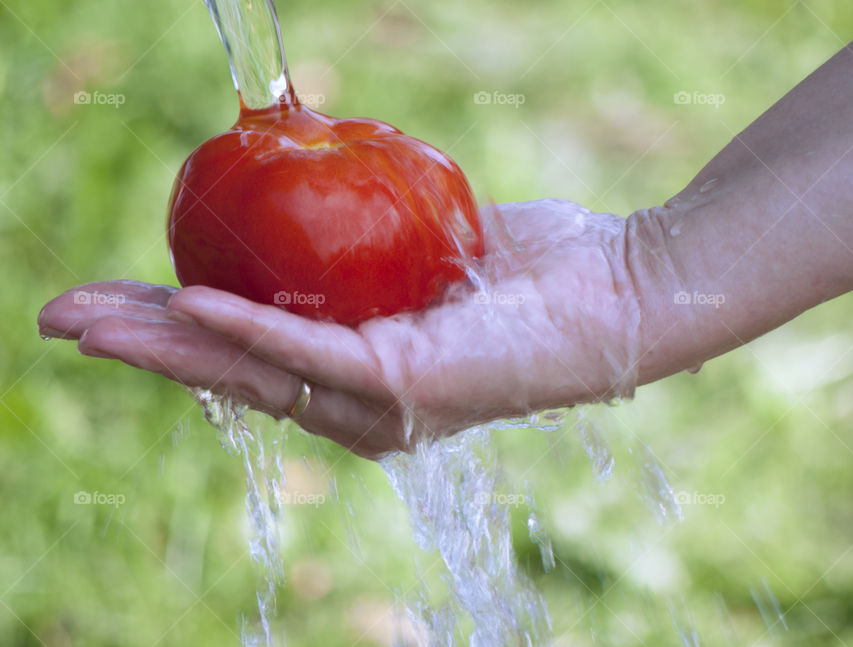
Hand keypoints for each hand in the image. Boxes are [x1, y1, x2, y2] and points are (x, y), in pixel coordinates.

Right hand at [38, 200, 657, 458]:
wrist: (619, 290)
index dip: (176, 328)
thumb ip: (369, 251)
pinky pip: (312, 353)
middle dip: (143, 345)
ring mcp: (384, 403)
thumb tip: (314, 196)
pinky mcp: (408, 385)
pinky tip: (193, 306)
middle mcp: (365, 405)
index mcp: (364, 375)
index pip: (252, 353)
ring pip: (254, 373)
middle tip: (59, 318)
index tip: (117, 296)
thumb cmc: (531, 270)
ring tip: (89, 320)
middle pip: (233, 373)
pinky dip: (249, 329)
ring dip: (167, 343)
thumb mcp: (430, 253)